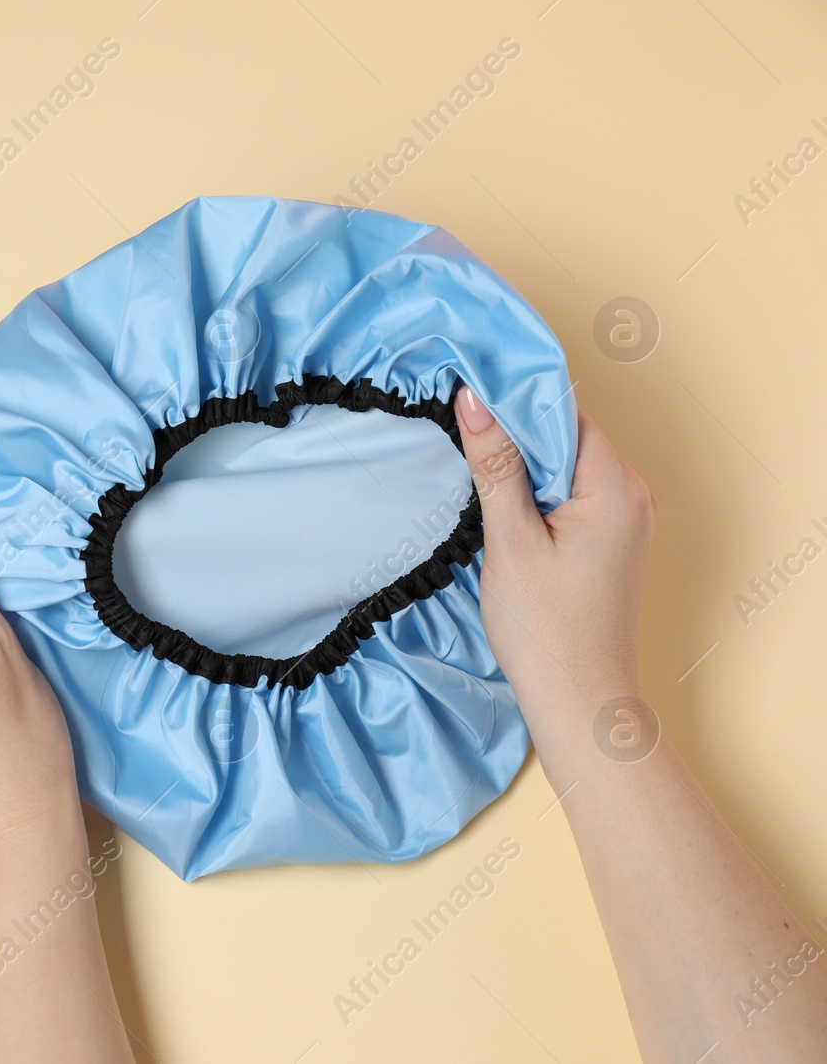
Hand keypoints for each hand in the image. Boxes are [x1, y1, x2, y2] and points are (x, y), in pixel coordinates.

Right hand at [453, 388, 656, 717]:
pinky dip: (539, 492)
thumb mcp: (511, 539)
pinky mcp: (613, 541)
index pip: (564, 413)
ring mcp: (628, 519)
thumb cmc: (545, 629)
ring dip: (524, 465)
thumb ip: (495, 465)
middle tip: (461, 432)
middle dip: (516, 432)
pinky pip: (574, 494)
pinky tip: (505, 509)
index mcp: (616, 486)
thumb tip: (474, 400)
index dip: (514, 401)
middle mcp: (634, 495)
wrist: (580, 700)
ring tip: (477, 472)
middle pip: (568, 435)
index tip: (467, 395)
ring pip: (568, 465)